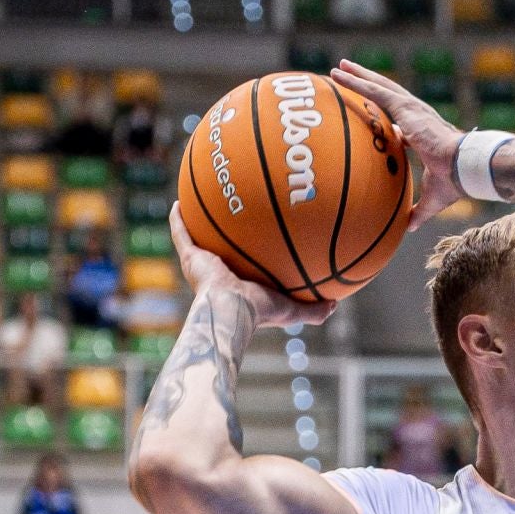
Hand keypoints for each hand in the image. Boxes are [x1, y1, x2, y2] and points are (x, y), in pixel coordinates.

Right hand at [169, 204, 334, 328]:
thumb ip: (314, 309)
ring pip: (197, 239)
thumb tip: (335, 303)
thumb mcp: (293, 309)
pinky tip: (179, 202)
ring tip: (199, 202)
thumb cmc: (261, 311)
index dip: (249, 254)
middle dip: (224, 235)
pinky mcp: (190, 258)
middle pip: (221, 249)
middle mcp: (220, 273)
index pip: (245, 266)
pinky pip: (181, 234)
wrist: (232, 310)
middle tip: (231, 214)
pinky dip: (178, 219)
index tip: (256, 239)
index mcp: (240, 285)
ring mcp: (202, 265)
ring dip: (197, 223)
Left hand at [330, 60, 461, 229]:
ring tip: (340, 67)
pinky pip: (374, 91)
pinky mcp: (405, 108)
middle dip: (369, 84)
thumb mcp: (432, 199)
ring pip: (379, 87)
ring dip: (358, 76)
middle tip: (350, 74)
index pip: (401, 122)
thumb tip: (408, 228)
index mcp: (423, 134)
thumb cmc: (454, 182)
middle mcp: (417, 116)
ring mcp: (411, 109)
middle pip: (387, 96)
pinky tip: (339, 75)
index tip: (376, 117)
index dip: (388, 119)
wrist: (464, 166)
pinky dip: (355, 81)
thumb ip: (418, 211)